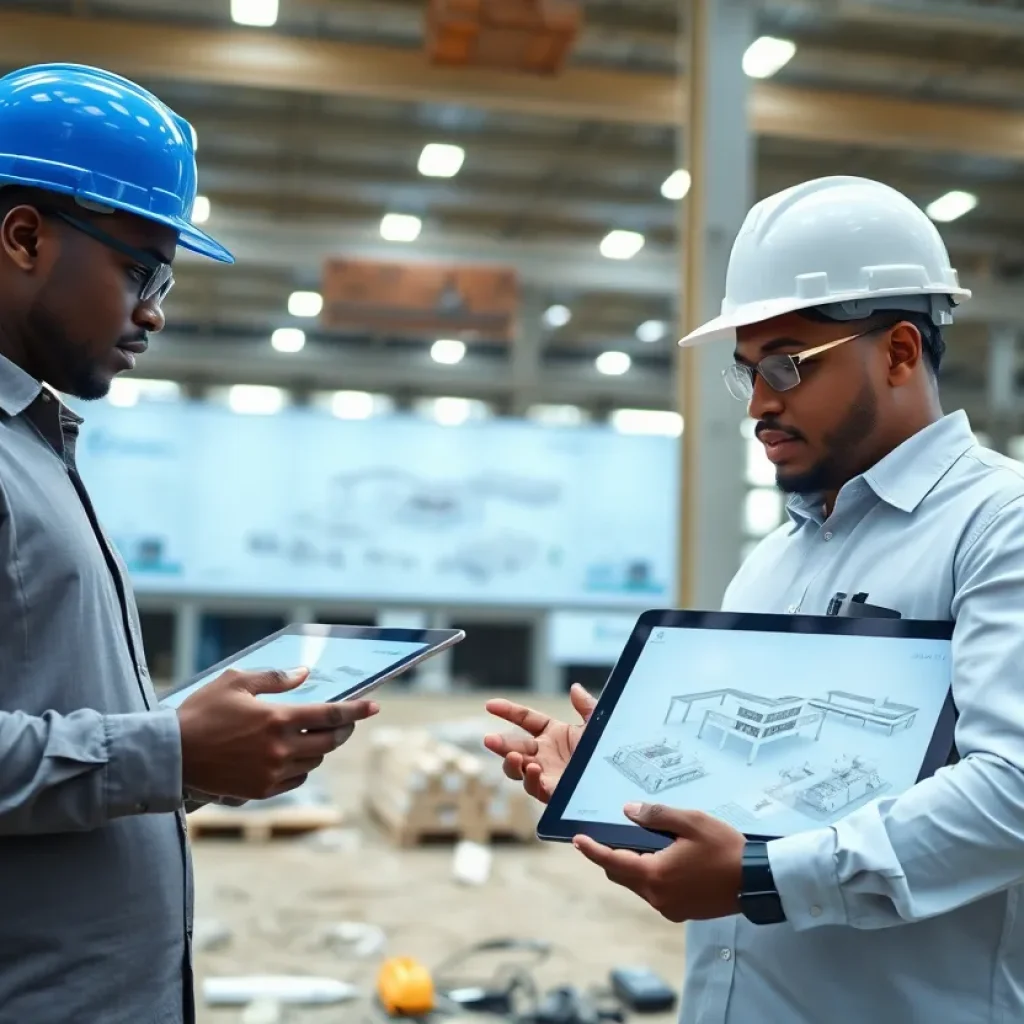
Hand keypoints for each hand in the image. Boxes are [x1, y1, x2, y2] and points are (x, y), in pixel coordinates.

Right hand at [176, 667, 378, 800]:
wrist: (171, 755)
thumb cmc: (201, 713)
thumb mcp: (236, 682)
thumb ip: (275, 678)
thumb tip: (304, 674)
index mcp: (278, 719)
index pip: (331, 715)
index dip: (357, 710)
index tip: (374, 706)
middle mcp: (281, 749)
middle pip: (330, 741)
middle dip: (343, 729)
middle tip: (343, 721)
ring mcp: (272, 773)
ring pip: (315, 760)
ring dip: (320, 747)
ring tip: (310, 735)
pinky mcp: (262, 790)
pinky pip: (296, 779)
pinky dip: (301, 766)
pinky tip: (291, 755)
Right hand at [482, 683, 596, 803]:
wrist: (622, 778)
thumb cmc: (608, 752)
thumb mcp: (598, 725)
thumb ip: (586, 706)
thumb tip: (575, 688)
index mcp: (553, 734)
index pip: (524, 719)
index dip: (508, 711)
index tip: (490, 705)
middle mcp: (545, 754)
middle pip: (514, 746)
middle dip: (500, 744)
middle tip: (490, 740)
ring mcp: (546, 773)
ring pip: (517, 770)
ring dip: (511, 763)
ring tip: (513, 756)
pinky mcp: (552, 792)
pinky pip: (535, 787)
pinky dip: (531, 779)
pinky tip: (533, 769)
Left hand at [573, 803, 745, 922]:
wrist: (757, 881)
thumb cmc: (725, 849)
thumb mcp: (690, 822)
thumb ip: (656, 816)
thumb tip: (629, 811)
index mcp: (655, 875)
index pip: (612, 862)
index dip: (592, 850)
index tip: (577, 840)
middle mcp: (658, 897)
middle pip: (621, 875)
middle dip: (612, 856)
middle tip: (612, 834)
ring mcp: (670, 909)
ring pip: (638, 885)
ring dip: (634, 866)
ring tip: (645, 842)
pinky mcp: (682, 913)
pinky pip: (655, 893)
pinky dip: (651, 876)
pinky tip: (664, 859)